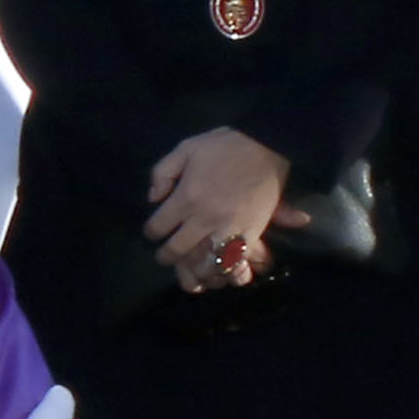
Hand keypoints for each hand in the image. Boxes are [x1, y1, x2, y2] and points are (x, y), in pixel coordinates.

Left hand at [143, 128, 294, 289]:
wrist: (267, 144)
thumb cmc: (225, 145)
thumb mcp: (186, 148)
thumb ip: (162, 172)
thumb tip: (153, 198)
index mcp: (185, 198)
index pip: (158, 227)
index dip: (151, 232)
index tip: (153, 232)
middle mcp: (204, 218)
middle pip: (177, 250)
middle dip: (166, 256)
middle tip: (166, 256)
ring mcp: (229, 228)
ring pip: (205, 262)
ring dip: (196, 270)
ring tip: (193, 271)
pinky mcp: (252, 232)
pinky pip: (238, 260)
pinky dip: (230, 272)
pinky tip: (224, 274)